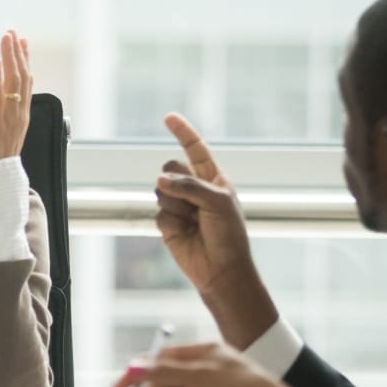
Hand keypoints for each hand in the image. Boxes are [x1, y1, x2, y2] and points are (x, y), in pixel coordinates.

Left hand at [0, 30, 31, 170]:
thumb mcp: (5, 132)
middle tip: (13, 33)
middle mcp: (20, 114)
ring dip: (10, 58)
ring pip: (14, 82)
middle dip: (18, 53)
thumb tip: (1, 94)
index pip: (27, 82)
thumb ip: (6, 112)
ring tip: (6, 39)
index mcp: (23, 115)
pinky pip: (0, 96)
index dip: (25, 61)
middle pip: (23, 77)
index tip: (23, 43)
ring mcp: (11, 117)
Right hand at [155, 114, 277, 347]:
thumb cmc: (228, 234)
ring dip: (176, 206)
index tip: (168, 117)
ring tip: (193, 222)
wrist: (220, 269)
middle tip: (191, 200)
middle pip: (171, 166)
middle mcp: (194, 189)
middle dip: (176, 179)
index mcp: (212, 178)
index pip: (195, 149)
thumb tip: (160, 179)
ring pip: (161, 190)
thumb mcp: (216, 201)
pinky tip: (185, 234)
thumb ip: (189, 185)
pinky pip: (158, 213)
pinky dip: (171, 223)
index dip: (183, 132)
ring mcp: (180, 206)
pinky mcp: (167, 224)